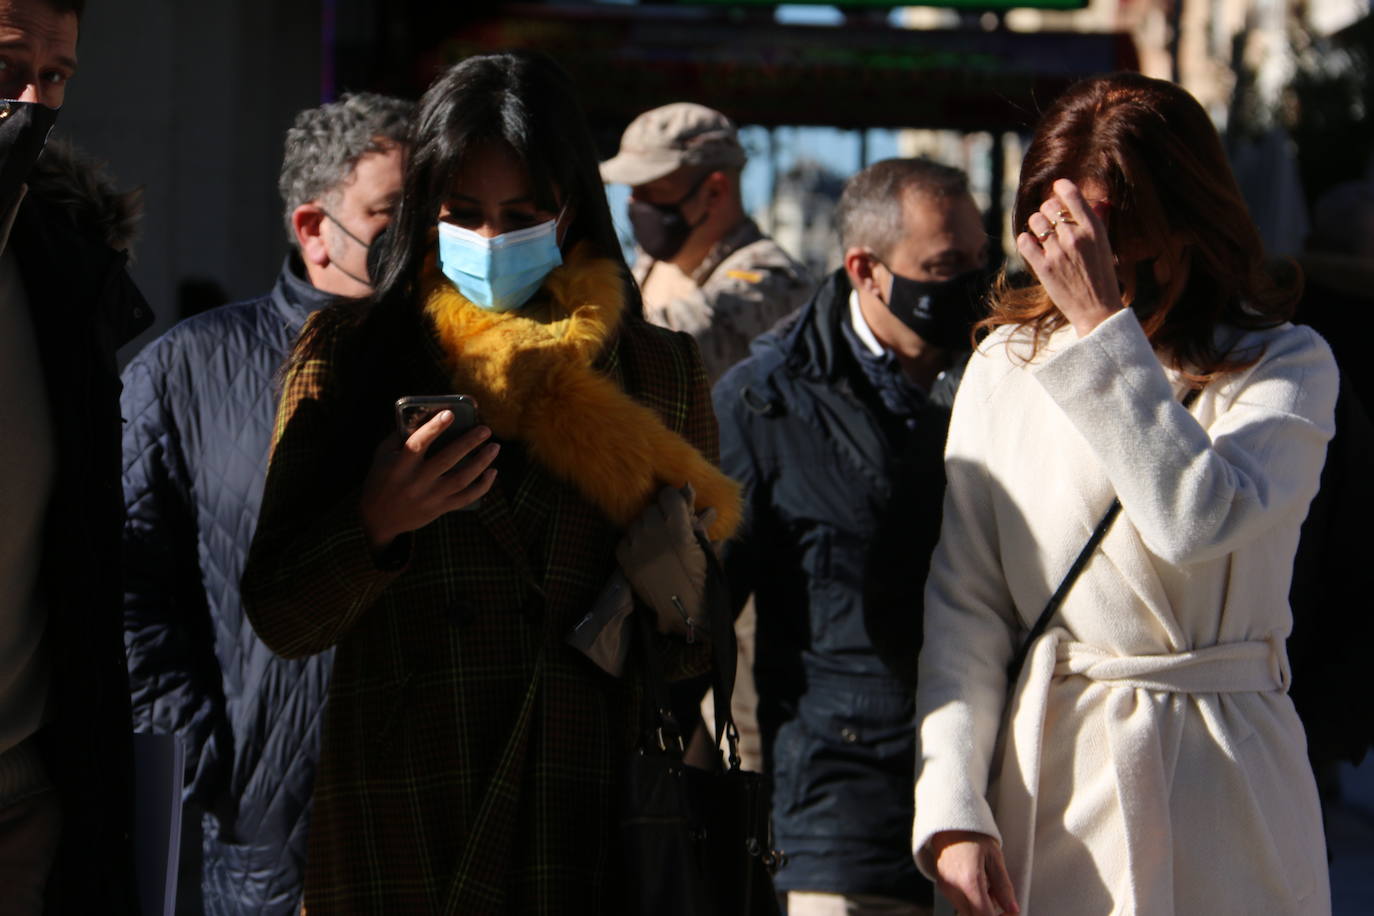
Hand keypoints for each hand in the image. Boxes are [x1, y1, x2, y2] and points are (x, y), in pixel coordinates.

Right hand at [359, 410, 499, 552]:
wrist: (378, 519)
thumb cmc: (381, 478)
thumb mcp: (382, 456)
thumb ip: (401, 436)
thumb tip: (426, 414)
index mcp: (399, 465)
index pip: (418, 444)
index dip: (434, 428)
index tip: (450, 413)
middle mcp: (415, 482)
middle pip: (447, 459)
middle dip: (469, 442)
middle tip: (485, 429)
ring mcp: (429, 497)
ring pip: (461, 479)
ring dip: (481, 462)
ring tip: (495, 447)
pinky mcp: (439, 509)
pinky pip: (466, 498)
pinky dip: (482, 486)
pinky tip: (492, 472)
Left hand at [616, 485, 707, 639]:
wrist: (684, 610)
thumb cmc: (701, 577)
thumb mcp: (704, 544)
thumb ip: (694, 515)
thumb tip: (688, 486)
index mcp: (679, 529)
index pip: (668, 495)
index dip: (674, 499)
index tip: (678, 507)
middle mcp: (655, 534)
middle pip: (651, 508)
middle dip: (661, 515)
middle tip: (670, 530)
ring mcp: (637, 547)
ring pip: (637, 522)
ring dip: (647, 528)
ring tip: (658, 543)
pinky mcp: (625, 561)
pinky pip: (625, 539)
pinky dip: (634, 543)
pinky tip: (647, 553)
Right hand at [929, 830, 1018, 915]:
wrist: (948, 820)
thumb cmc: (972, 834)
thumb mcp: (995, 857)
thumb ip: (1004, 886)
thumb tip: (1013, 909)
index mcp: (969, 882)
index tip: (1010, 912)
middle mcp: (954, 888)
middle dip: (990, 913)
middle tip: (1001, 898)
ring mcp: (946, 888)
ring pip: (966, 911)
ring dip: (980, 907)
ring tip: (988, 885)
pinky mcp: (942, 885)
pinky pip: (959, 902)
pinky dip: (970, 899)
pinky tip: (976, 883)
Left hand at [1016, 178, 1121, 337]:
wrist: (1097, 310)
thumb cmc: (1102, 277)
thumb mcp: (1105, 245)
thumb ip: (1094, 223)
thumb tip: (1088, 203)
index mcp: (1094, 229)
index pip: (1072, 195)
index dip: (1060, 187)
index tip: (1057, 187)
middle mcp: (1075, 237)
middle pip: (1048, 206)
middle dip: (1046, 210)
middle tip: (1049, 220)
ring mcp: (1058, 252)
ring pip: (1035, 221)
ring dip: (1035, 225)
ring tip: (1041, 235)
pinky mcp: (1043, 267)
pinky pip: (1024, 241)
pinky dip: (1025, 241)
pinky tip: (1032, 246)